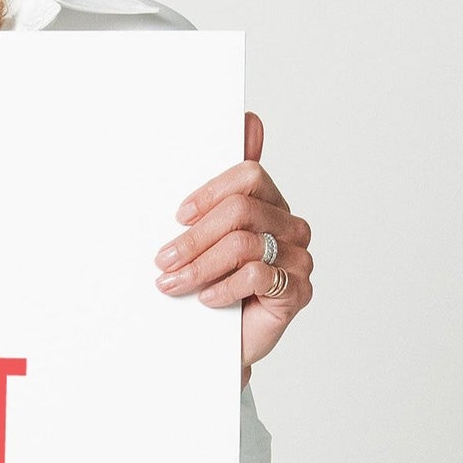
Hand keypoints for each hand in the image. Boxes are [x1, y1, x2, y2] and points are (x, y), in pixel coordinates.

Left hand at [153, 112, 312, 386]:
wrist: (217, 343)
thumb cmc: (210, 281)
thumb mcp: (202, 234)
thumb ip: (218, 185)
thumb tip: (248, 119)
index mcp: (268, 202)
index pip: (248, 175)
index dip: (210, 192)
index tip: (177, 215)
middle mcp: (290, 225)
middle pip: (241, 211)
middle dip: (194, 237)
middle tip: (163, 260)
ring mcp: (298, 259)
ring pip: (245, 244)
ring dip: (200, 266)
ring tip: (172, 284)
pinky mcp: (298, 292)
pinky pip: (259, 276)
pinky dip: (225, 287)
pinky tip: (208, 299)